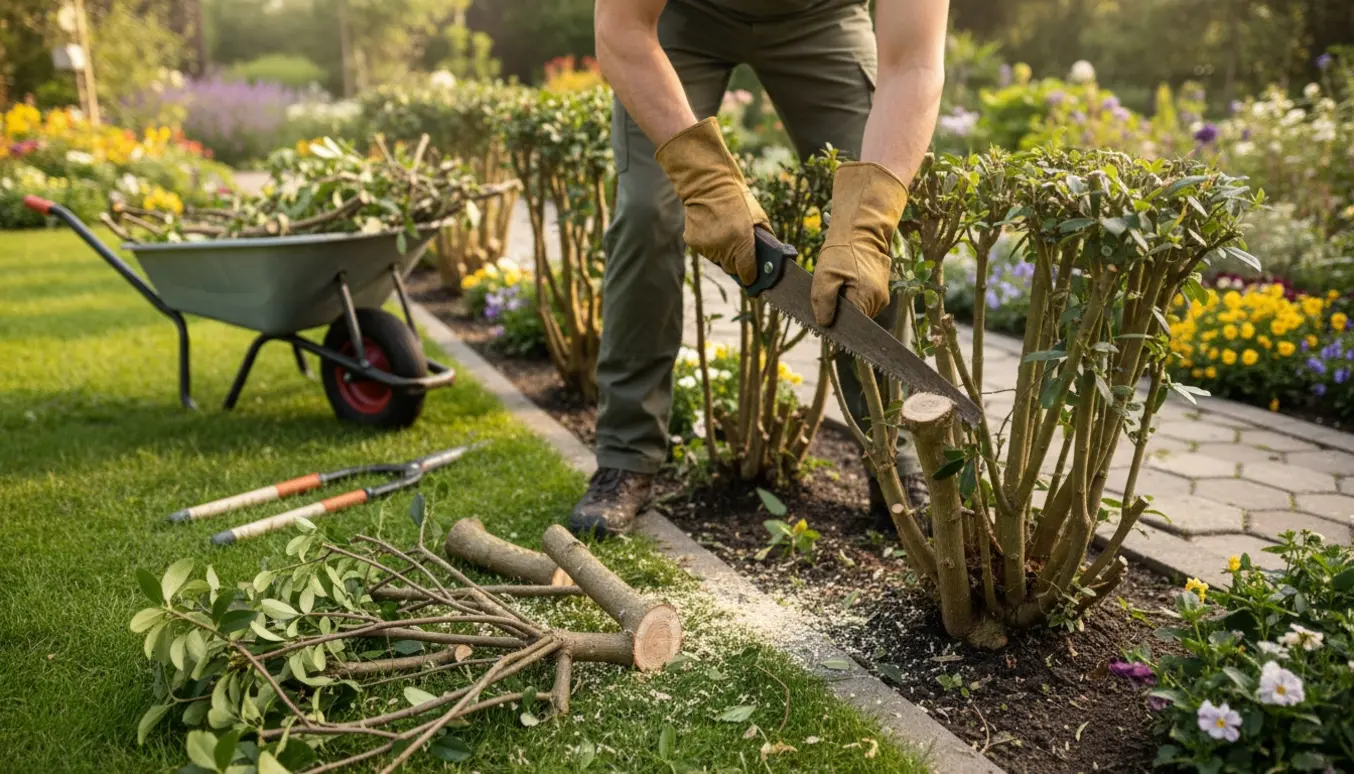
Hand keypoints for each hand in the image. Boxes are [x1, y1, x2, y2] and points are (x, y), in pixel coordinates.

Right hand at [655, 118, 770, 284]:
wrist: (708, 185)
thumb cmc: (737, 199)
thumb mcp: (759, 217)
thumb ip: (765, 239)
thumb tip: (771, 258)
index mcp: (742, 240)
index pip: (748, 273)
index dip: (752, 277)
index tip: (754, 278)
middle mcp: (723, 247)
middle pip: (732, 269)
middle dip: (737, 263)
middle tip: (739, 248)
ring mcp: (707, 246)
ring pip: (718, 261)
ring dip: (723, 253)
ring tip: (724, 233)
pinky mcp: (694, 243)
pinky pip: (706, 252)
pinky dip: (711, 245)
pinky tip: (712, 229)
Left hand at [810, 162, 908, 325]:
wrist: (860, 233)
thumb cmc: (841, 253)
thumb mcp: (824, 276)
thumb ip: (823, 303)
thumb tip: (825, 324)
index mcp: (866, 297)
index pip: (851, 325)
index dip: (837, 323)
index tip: (826, 316)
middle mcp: (879, 300)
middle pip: (856, 320)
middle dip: (841, 312)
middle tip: (831, 293)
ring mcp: (882, 296)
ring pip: (860, 312)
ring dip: (848, 304)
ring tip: (840, 285)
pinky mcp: (881, 291)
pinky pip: (864, 303)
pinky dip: (854, 298)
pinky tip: (847, 284)